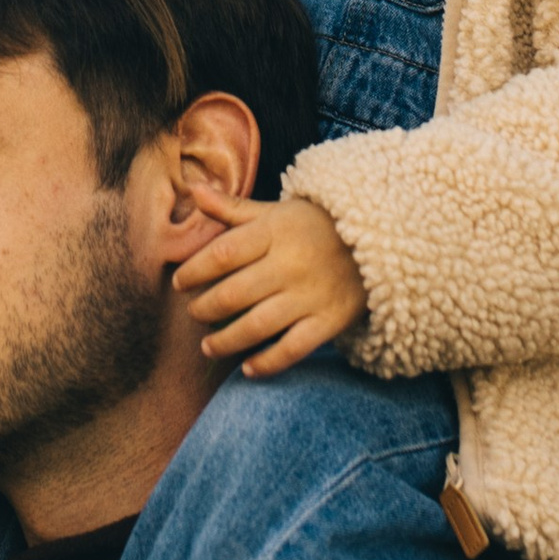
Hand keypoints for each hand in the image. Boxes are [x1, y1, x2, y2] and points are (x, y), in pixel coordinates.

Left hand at [173, 182, 367, 375]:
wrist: (379, 239)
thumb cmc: (313, 226)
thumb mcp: (275, 212)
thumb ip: (233, 209)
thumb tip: (193, 192)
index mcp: (274, 233)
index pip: (223, 253)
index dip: (195, 269)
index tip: (179, 281)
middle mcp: (290, 264)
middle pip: (235, 292)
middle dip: (205, 307)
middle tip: (193, 313)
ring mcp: (310, 295)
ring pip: (257, 325)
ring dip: (226, 341)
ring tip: (208, 347)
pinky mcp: (328, 321)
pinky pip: (292, 348)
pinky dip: (267, 362)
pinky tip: (248, 368)